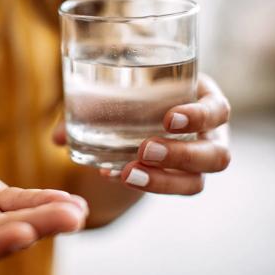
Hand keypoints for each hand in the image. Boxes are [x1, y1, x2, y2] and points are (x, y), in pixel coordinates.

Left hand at [53, 73, 230, 194]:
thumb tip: (56, 138)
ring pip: (196, 182)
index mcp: (204, 102)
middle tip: (143, 150)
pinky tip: (112, 176)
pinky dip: (143, 184)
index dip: (200, 116)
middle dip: (180, 156)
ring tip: (126, 173)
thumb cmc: (141, 90)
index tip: (168, 118)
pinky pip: (169, 189)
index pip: (218, 111)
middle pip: (216, 156)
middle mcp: (209, 136)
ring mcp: (196, 161)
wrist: (147, 109)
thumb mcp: (125, 86)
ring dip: (163, 181)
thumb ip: (93, 103)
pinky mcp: (179, 177)